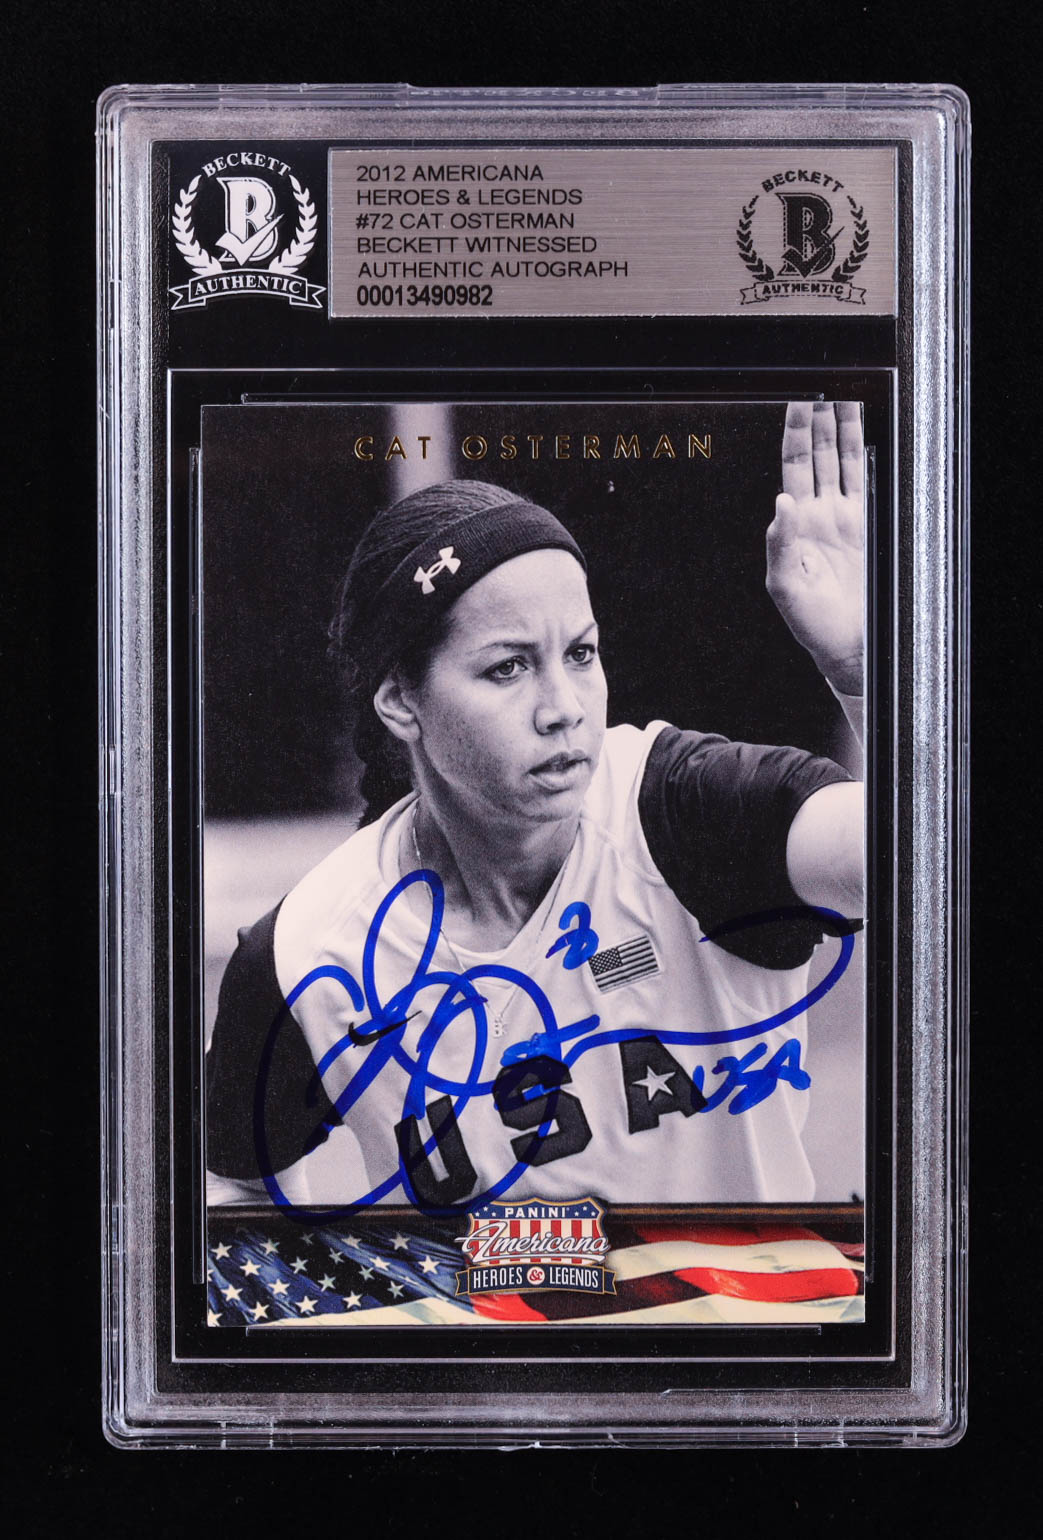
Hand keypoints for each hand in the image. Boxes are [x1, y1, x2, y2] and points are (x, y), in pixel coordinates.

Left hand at [766, 401, 864, 695]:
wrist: (846, 644)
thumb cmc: (811, 622)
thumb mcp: (785, 585)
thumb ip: (780, 543)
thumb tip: (782, 503)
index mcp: (793, 524)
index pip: (792, 467)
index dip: (793, 435)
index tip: (796, 404)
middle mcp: (818, 515)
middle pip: (817, 455)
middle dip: (817, 421)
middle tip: (819, 387)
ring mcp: (844, 518)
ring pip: (843, 462)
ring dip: (843, 430)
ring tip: (845, 397)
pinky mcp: (867, 527)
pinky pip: (866, 482)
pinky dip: (867, 455)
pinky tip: (867, 432)